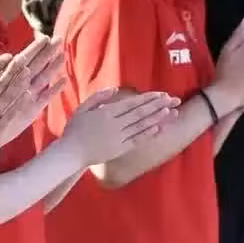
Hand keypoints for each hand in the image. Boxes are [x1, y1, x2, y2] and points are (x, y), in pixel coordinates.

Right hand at [59, 88, 180, 166]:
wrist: (71, 153)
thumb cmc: (74, 130)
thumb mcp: (82, 109)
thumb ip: (99, 98)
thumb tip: (115, 89)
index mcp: (106, 113)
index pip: (131, 103)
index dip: (147, 98)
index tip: (161, 93)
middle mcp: (115, 124)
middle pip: (140, 113)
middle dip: (157, 105)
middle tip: (172, 99)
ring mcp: (118, 137)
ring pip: (141, 125)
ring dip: (156, 118)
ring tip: (170, 111)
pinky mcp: (119, 149)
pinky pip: (136, 140)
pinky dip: (148, 134)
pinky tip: (158, 128)